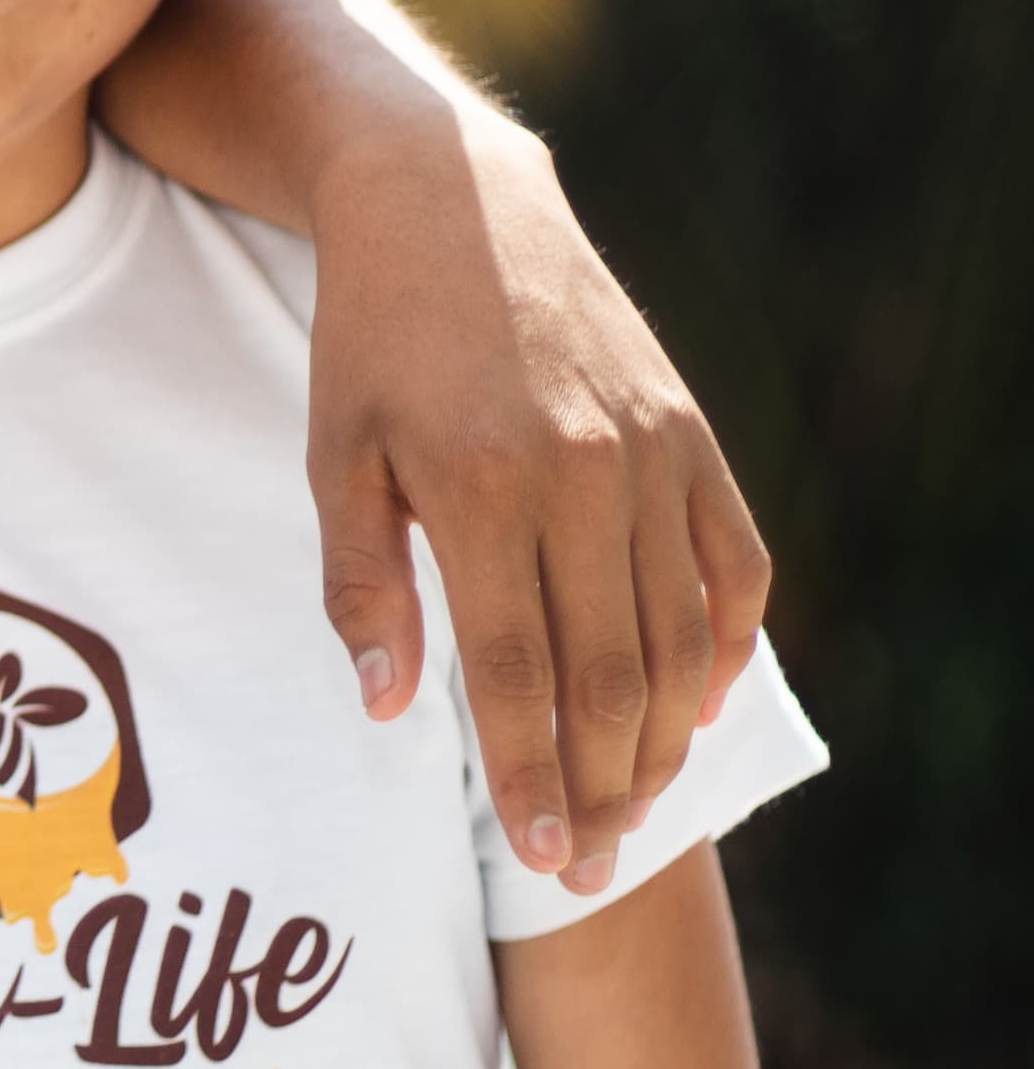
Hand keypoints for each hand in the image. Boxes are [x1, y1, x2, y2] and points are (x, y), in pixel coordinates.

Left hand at [304, 115, 770, 890]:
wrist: (447, 204)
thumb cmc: (370, 341)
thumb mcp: (334, 455)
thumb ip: (363, 586)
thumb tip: (387, 711)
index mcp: (482, 487)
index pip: (519, 674)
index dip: (532, 776)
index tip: (546, 856)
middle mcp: (583, 475)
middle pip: (612, 674)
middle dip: (603, 784)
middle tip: (592, 863)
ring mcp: (651, 452)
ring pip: (680, 635)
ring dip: (664, 736)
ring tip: (635, 803)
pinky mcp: (691, 432)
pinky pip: (733, 561)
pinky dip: (727, 643)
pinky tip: (697, 704)